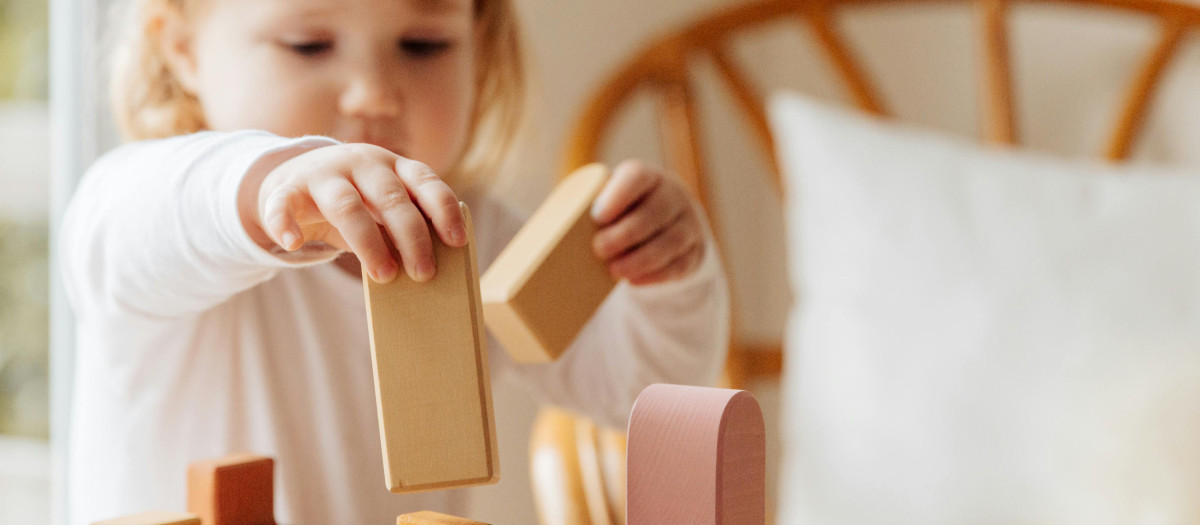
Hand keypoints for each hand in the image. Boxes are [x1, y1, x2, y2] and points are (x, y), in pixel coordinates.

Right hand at [248, 143, 465, 282]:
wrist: (294, 180)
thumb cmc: (355, 202)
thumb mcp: (382, 207)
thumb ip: (402, 226)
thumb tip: (429, 266)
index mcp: (393, 165)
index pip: (425, 181)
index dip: (443, 210)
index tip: (457, 241)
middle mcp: (361, 162)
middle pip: (390, 197)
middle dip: (411, 236)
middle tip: (424, 273)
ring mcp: (323, 173)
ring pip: (346, 205)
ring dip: (367, 242)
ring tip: (384, 275)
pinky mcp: (287, 187)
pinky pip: (283, 203)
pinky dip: (285, 223)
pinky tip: (293, 243)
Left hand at [590, 160, 707, 285]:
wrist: (667, 219)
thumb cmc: (623, 211)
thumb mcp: (610, 200)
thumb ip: (587, 208)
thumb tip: (545, 233)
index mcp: (647, 177)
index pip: (637, 177)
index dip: (618, 195)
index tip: (597, 216)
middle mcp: (672, 196)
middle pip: (654, 213)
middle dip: (626, 234)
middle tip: (598, 249)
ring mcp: (688, 223)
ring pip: (671, 241)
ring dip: (641, 258)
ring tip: (615, 271)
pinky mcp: (695, 251)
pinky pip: (680, 264)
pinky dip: (656, 275)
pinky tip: (634, 281)